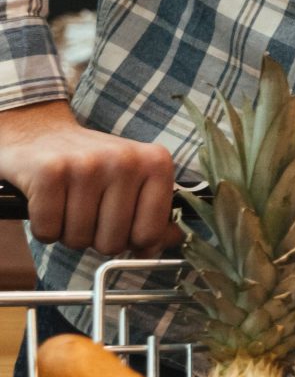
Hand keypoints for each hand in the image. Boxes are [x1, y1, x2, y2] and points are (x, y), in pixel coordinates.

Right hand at [0, 100, 180, 255]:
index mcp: (156, 163)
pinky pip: (48, 231)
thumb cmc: (93, 166)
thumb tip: (174, 240)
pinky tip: (47, 203)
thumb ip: (156, 215)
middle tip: (88, 212)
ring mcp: (86, 165)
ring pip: (79, 239)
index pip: (150, 233)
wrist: (39, 133)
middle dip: (95, 239)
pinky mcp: (48, 172)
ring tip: (68, 205)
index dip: (131, 242)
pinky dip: (44, 228)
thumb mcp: (135, 182)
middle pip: (112, 242)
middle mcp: (125, 160)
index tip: (121, 226)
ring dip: (68, 233)